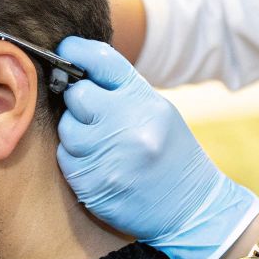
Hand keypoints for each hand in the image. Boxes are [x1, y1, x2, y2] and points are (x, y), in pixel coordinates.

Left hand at [54, 37, 258, 258]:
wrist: (194, 207)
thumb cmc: (172, 155)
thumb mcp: (158, 112)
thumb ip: (121, 92)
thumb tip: (77, 73)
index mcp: (145, 99)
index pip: (100, 60)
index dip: (75, 51)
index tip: (65, 52)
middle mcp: (128, 123)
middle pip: (76, 94)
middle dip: (78, 102)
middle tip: (94, 116)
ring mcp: (110, 155)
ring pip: (67, 129)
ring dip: (76, 134)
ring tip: (101, 144)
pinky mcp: (94, 183)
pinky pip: (66, 159)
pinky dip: (76, 160)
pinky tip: (100, 165)